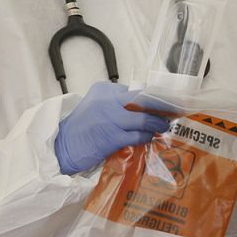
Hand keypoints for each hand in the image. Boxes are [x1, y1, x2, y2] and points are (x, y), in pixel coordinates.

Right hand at [54, 82, 170, 174]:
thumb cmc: (82, 127)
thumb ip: (116, 101)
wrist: (63, 146)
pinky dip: (146, 136)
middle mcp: (107, 101)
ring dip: (157, 124)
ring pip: (143, 119)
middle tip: (174, 111)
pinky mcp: (111, 138)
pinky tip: (149, 137)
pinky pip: (137, 135)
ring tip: (163, 126)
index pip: (136, 90)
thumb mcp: (96, 104)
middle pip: (144, 100)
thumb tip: (145, 105)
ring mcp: (110, 119)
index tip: (168, 101)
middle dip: (162, 106)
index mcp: (104, 90)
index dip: (155, 97)